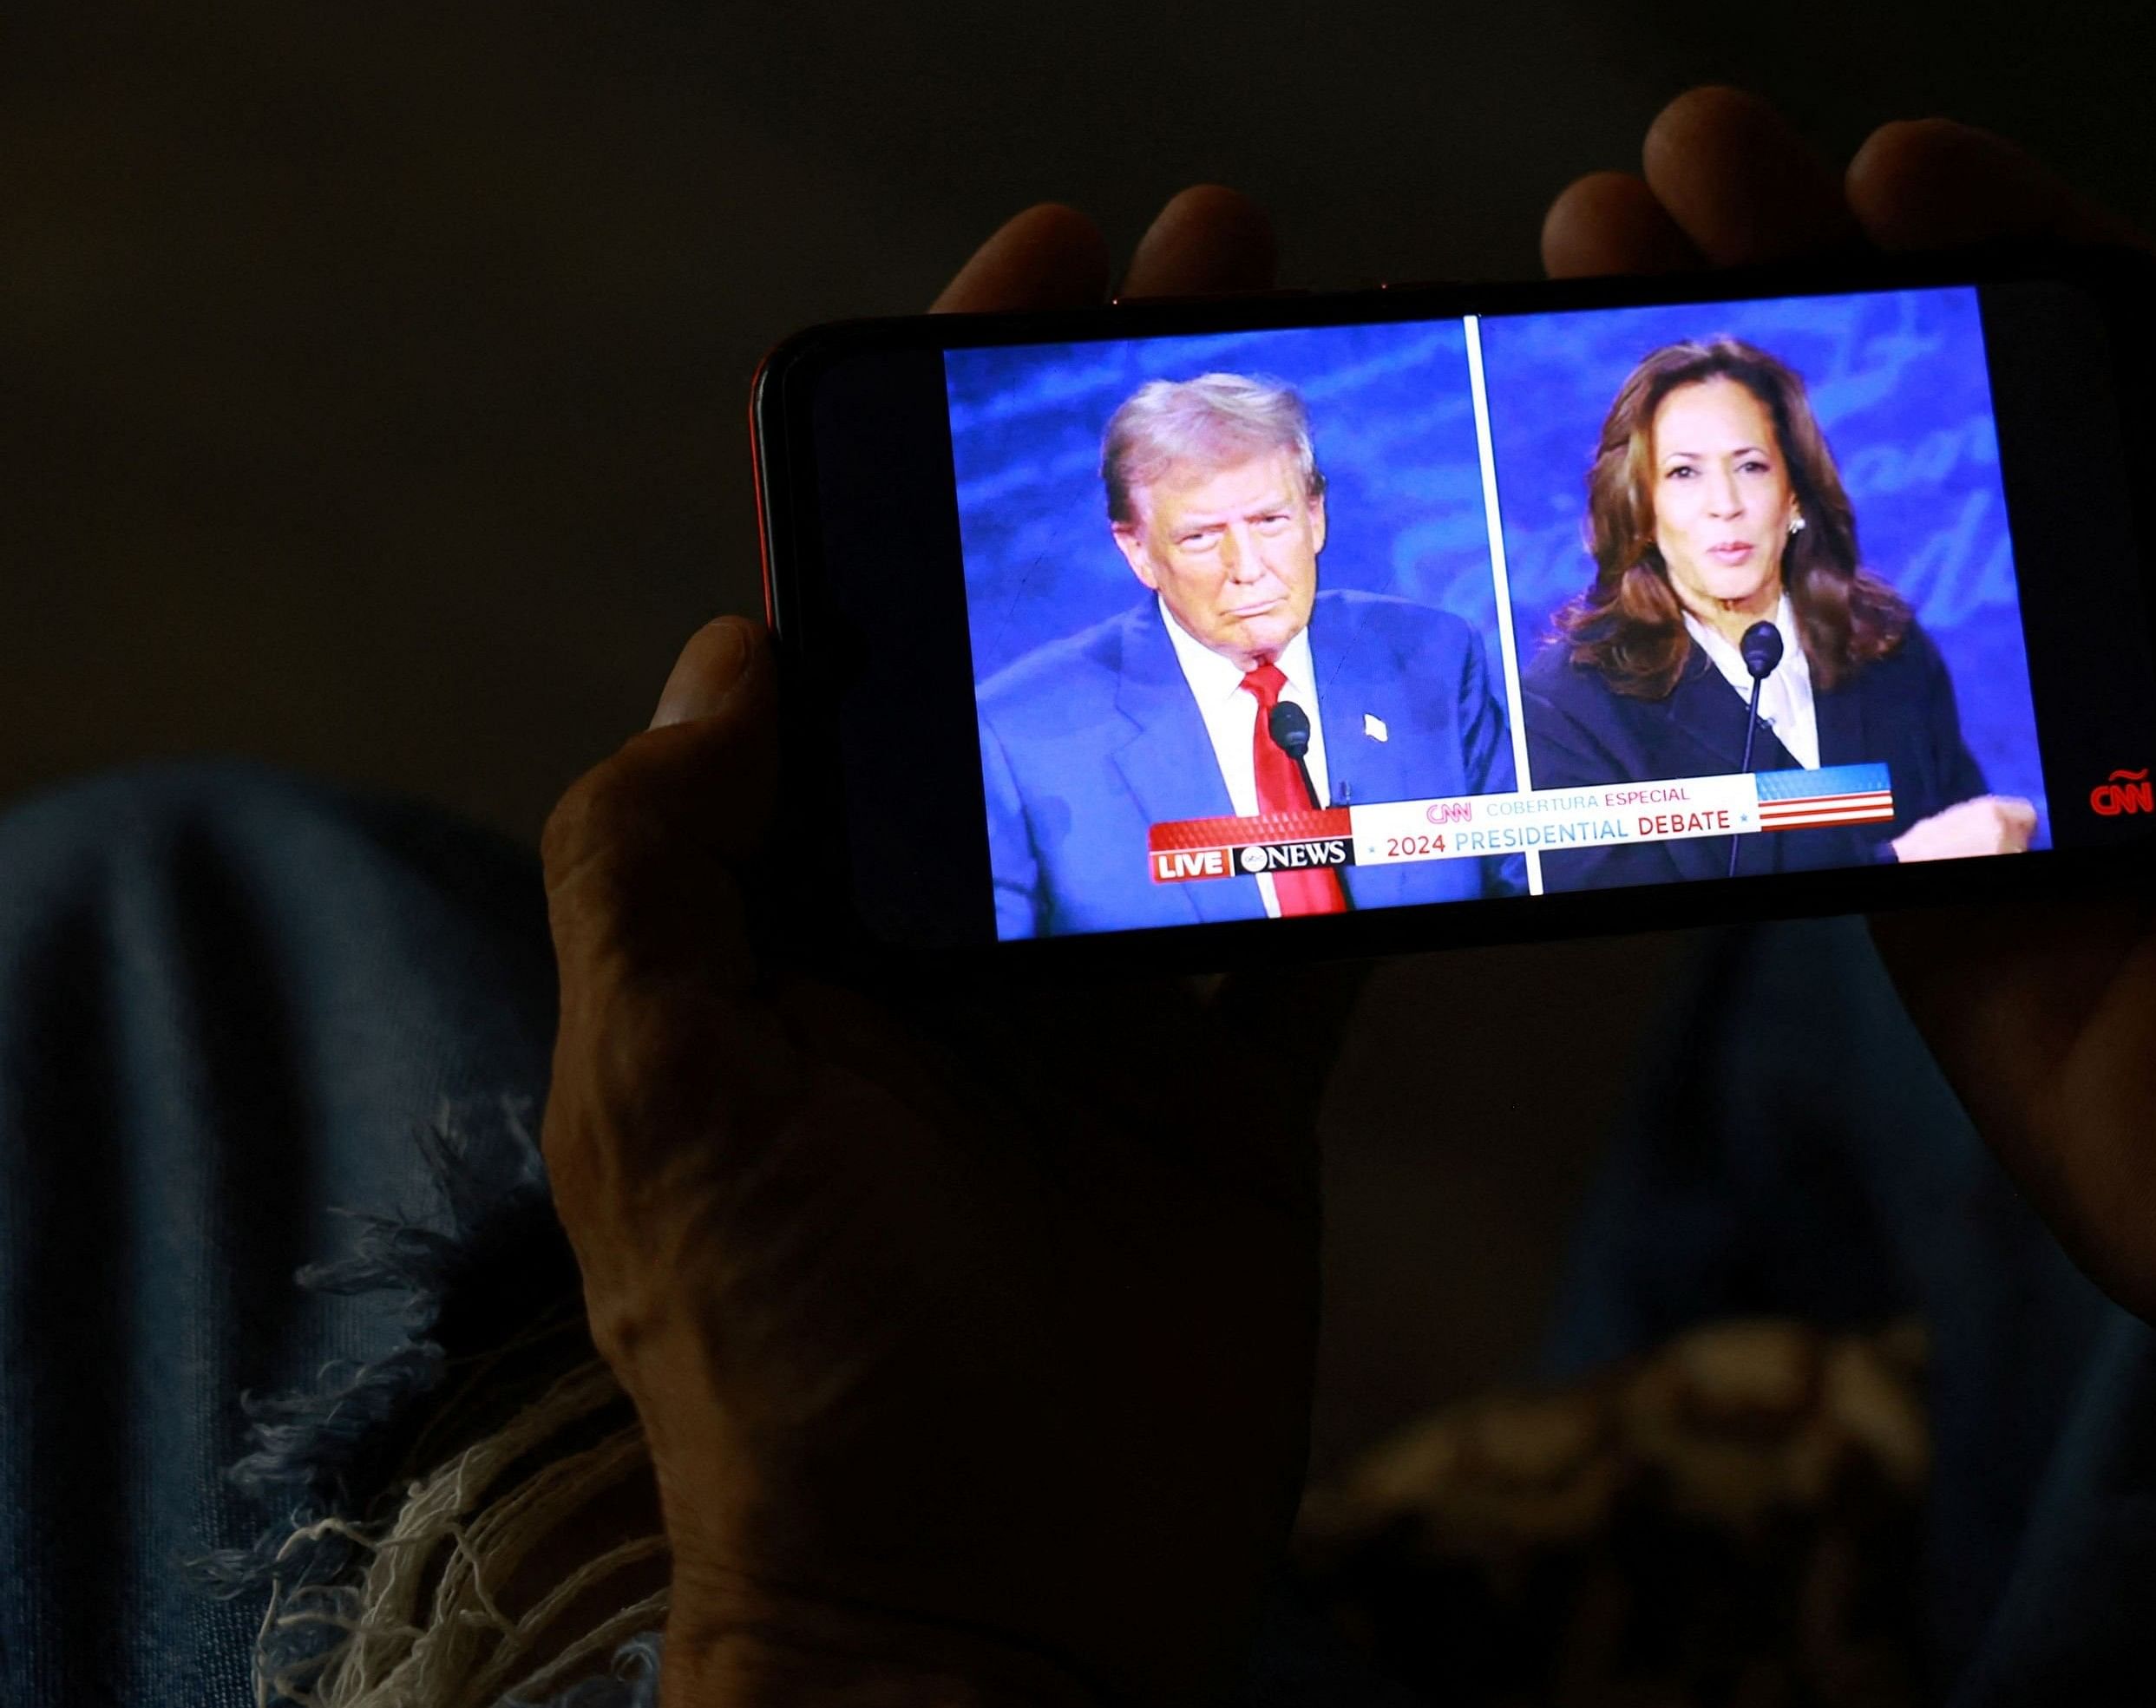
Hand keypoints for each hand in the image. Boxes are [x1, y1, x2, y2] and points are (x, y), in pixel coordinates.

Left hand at [542, 185, 1350, 1707]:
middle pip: (1043, 648)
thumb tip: (735, 655)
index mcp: (792, 907)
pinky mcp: (1232, 1090)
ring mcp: (1101, 1008)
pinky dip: (1374, 818)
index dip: (925, 453)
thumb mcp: (667, 1096)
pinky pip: (1315, 917)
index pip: (854, 624)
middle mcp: (944, 933)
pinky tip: (1436, 696)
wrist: (984, 1610)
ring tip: (1341, 434)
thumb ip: (665, 865)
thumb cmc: (794, 1367)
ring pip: (1192, 752)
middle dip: (1127, 467)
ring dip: (1265, 596)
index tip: (1023, 294)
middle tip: (1223, 287)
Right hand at [1552, 90, 2155, 1707]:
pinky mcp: (1921, 879)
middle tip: (1660, 190)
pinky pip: (1796, 746)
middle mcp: (2121, 631)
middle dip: (1798, 294)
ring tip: (1595, 319)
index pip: (2102, 343)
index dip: (1986, 236)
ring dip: (1713, 450)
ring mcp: (2007, 754)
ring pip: (1835, 564)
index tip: (1876, 161)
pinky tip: (1603, 560)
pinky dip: (1703, 654)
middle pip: (1934, 424)